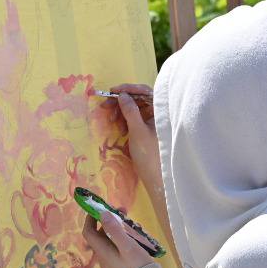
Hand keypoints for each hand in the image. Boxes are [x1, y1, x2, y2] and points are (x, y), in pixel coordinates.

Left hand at [82, 209, 154, 267]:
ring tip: (135, 224)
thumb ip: (115, 230)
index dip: (91, 218)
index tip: (100, 207)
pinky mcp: (120, 266)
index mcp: (102, 251)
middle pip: (101, 235)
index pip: (89, 232)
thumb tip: (102, 214)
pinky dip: (124, 238)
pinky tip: (137, 238)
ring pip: (110, 240)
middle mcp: (103, 257)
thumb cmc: (137, 267)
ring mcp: (111, 262)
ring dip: (119, 229)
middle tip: (124, 211)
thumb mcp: (127, 246)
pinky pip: (117, 247)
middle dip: (110, 221)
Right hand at [112, 83, 167, 227]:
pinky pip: (134, 119)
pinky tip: (119, 129)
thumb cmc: (149, 154)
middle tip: (105, 106)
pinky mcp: (147, 129)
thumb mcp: (137, 131)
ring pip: (134, 109)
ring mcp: (153, 122)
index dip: (129, 89)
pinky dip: (125, 121)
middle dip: (121, 101)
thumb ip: (130, 111)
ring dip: (121, 112)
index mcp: (161, 111)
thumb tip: (122, 95)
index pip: (145, 91)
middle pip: (138, 99)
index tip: (112, 91)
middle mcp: (159, 114)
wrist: (156, 178)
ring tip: (111, 120)